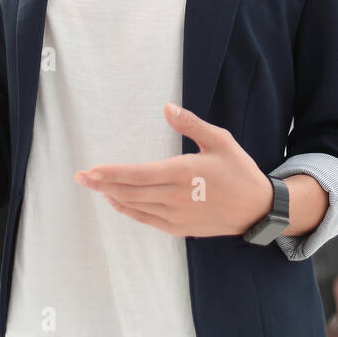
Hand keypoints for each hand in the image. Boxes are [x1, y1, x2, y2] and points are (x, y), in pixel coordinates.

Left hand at [74, 102, 271, 237]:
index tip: (91, 171)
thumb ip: (190, 124)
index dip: (112, 173)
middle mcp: (176, 196)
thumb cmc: (239, 170)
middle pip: (130, 192)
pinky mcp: (180, 228)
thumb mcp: (220, 140)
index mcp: (183, 173)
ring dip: (113, 197)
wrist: (257, 208)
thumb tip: (166, 108)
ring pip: (136, 207)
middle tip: (80, 178)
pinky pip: (148, 220)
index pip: (138, 174)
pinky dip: (129, 211)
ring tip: (95, 186)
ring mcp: (177, 215)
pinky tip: (118, 203)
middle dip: (102, 184)